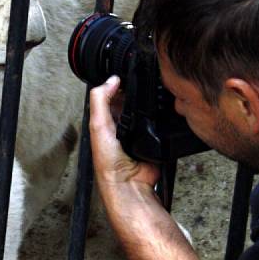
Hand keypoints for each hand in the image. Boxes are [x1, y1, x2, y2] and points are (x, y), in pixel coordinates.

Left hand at [89, 75, 160, 189]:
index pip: (111, 97)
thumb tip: (110, 80)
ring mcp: (138, 133)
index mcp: (104, 123)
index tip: (125, 76)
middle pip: (130, 102)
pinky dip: (159, 119)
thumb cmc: (109, 163)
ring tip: (149, 100)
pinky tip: (159, 114)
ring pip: (145, 111)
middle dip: (134, 95)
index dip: (117, 86)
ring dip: (148, 107)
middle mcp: (120, 127)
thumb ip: (101, 101)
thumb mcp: (98, 126)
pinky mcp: (153, 139)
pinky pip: (159, 124)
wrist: (130, 183)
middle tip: (139, 87)